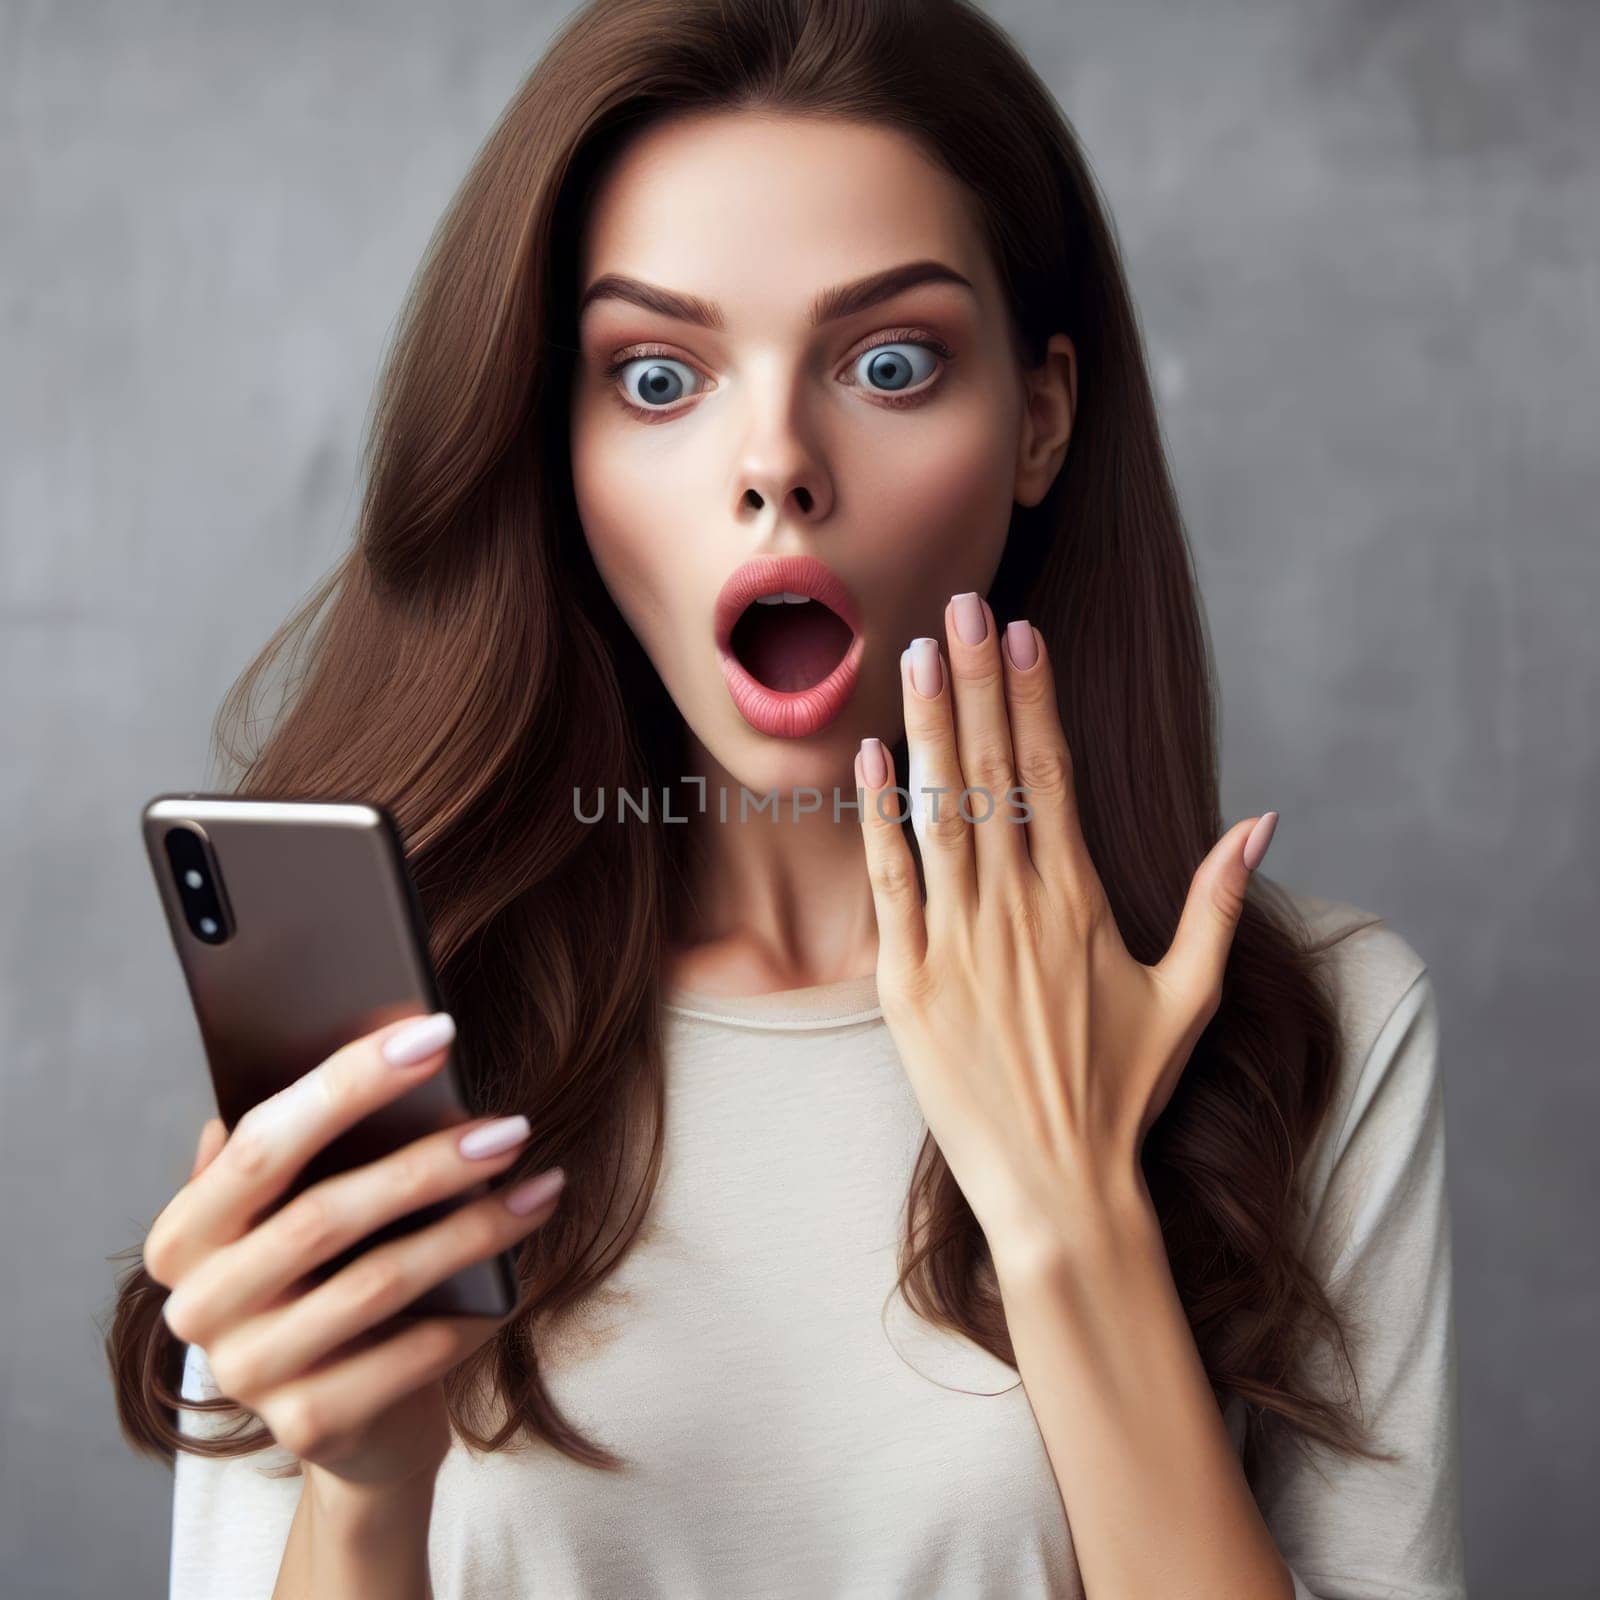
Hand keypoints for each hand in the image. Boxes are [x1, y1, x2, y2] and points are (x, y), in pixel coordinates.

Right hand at [144, 1014, 565, 1496]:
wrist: (357, 1418)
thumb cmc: (337, 1274)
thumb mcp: (314, 1203)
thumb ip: (318, 1140)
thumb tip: (381, 1033)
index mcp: (185, 1232)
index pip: (262, 1142)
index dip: (349, 1081)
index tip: (435, 1032)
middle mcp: (198, 1306)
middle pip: (322, 1216)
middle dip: (428, 1164)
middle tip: (510, 1127)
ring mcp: (247, 1373)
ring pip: (377, 1283)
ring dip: (473, 1231)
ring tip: (540, 1188)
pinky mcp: (306, 1427)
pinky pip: (409, 1355)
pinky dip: (471, 1314)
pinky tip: (517, 1279)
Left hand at [852, 591, 1277, 1263]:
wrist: (1059, 1188)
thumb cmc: (1123, 1094)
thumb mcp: (1188, 995)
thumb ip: (1217, 902)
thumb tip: (1262, 821)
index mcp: (1080, 900)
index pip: (1053, 773)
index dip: (1033, 697)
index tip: (1022, 633)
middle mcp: (1018, 906)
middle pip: (992, 770)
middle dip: (976, 680)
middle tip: (962, 605)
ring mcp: (958, 940)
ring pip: (940, 809)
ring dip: (928, 725)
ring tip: (918, 651)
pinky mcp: (907, 980)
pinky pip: (891, 880)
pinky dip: (880, 815)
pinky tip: (872, 754)